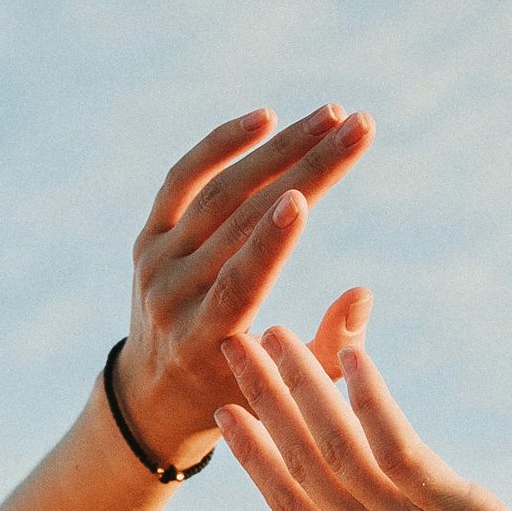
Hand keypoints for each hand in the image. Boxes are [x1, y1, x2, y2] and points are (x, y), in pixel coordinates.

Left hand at [120, 106, 374, 460]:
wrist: (155, 395)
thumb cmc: (240, 389)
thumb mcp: (287, 387)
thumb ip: (329, 347)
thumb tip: (363, 292)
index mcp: (204, 339)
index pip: (237, 282)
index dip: (269, 242)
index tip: (301, 199)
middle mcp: (171, 296)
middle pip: (240, 222)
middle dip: (305, 170)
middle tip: (358, 129)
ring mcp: (155, 263)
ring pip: (218, 192)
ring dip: (278, 148)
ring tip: (331, 115)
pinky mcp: (148, 238)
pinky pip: (182, 180)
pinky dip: (221, 146)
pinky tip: (265, 119)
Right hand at [216, 327, 511, 510]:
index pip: (294, 506)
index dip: (259, 458)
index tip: (228, 418)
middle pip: (303, 461)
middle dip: (265, 401)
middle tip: (231, 348)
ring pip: (337, 444)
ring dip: (301, 385)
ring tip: (270, 334)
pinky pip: (400, 445)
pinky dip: (372, 400)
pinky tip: (352, 356)